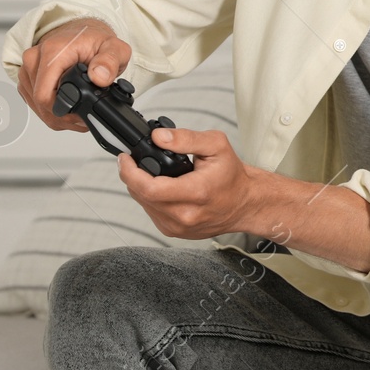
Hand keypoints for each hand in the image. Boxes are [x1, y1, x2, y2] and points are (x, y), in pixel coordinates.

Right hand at [17, 17, 132, 132]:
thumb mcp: (115, 48)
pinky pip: (34, 103)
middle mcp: (34, 59)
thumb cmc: (95, 40)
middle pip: (40, 104)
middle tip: (84, 114)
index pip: (44, 95)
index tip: (82, 114)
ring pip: (36, 107)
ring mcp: (28, 69)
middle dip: (63, 116)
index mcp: (52, 52)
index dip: (64, 112)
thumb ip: (110, 62)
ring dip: (57, 115)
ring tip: (78, 109)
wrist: (82, 31)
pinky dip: (50, 110)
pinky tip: (67, 105)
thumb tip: (99, 77)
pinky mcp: (27, 78)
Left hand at [119, 128, 254, 239]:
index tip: (125, 158)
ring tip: (150, 173)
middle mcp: (185, 215)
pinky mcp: (174, 232)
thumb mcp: (216, 145)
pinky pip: (151, 213)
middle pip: (142, 195)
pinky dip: (150, 199)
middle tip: (133, 161)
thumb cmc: (232, 176)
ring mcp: (178, 227)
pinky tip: (161, 188)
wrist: (244, 203)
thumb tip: (159, 137)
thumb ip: (186, 138)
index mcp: (196, 193)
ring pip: (143, 205)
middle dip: (132, 176)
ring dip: (140, 187)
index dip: (130, 172)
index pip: (150, 188)